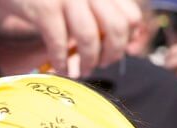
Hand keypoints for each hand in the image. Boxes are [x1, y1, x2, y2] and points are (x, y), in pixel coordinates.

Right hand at [11, 0, 141, 76]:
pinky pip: (59, 42)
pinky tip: (60, 68)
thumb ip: (103, 11)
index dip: (126, 41)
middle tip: (100, 65)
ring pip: (89, 37)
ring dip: (87, 62)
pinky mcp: (45, 8)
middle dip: (111, 55)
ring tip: (81, 71)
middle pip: (116, 28)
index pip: (131, 17)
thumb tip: (128, 41)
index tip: (114, 52)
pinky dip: (61, 61)